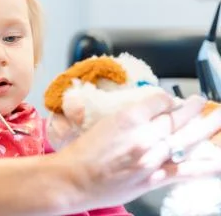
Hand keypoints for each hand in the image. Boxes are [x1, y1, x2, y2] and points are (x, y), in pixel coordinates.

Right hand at [51, 89, 220, 209]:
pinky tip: (218, 161)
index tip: (169, 101)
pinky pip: (186, 170)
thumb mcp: (102, 124)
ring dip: (206, 128)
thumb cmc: (82, 153)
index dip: (167, 99)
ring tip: (218, 118)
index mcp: (128, 118)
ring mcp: (152, 158)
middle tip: (201, 101)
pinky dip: (206, 165)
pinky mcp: (154, 178)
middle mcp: (144, 136)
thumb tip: (146, 115)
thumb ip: (126, 119)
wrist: (72, 179)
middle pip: (178, 117)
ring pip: (187, 139)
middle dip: (193, 108)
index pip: (159, 100)